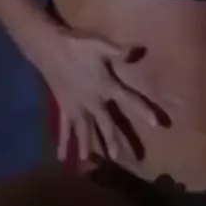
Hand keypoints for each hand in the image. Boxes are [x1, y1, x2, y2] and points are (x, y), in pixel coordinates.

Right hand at [38, 32, 166, 162]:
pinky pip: (64, 126)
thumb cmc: (77, 46)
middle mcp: (92, 101)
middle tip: (120, 158)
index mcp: (105, 86)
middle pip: (106, 124)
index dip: (143, 110)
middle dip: (114, 141)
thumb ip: (120, 51)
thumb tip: (140, 49)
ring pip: (83, 130)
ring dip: (86, 145)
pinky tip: (60, 154)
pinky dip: (63, 140)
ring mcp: (76, 106)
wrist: (48, 48)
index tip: (156, 124)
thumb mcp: (100, 45)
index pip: (129, 100)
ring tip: (87, 161)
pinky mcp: (63, 106)